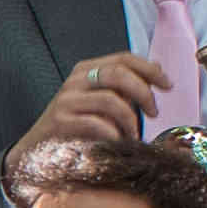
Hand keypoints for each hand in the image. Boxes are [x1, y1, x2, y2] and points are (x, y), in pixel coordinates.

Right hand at [16, 52, 178, 168]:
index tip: (168, 85)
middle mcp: (76, 80)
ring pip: (111, 99)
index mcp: (87, 69)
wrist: (38, 149)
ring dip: (130, 119)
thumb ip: (124, 86)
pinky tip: (118, 142)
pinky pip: (97, 123)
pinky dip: (114, 134)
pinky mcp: (61, 121)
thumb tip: (156, 69)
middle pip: (119, 74)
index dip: (150, 69)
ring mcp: (67, 99)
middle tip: (154, 112)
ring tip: (133, 134)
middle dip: (144, 93)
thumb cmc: (75, 125)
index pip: (124, 58)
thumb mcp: (100, 100)